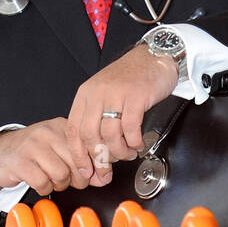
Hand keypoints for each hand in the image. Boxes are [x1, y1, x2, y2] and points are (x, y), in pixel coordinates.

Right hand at [0, 118, 107, 195]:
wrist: (0, 153)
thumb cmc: (34, 153)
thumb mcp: (59, 150)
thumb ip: (81, 161)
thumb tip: (103, 178)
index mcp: (61, 126)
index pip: (87, 146)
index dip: (94, 166)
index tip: (95, 176)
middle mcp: (47, 132)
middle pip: (77, 162)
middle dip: (78, 179)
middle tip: (70, 182)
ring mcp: (32, 146)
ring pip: (61, 174)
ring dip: (59, 184)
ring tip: (52, 181)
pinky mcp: (20, 162)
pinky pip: (43, 183)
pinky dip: (44, 189)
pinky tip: (40, 183)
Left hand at [65, 45, 178, 166]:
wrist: (154, 56)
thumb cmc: (130, 77)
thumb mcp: (104, 92)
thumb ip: (96, 117)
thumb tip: (94, 150)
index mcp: (86, 94)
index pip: (74, 130)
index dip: (78, 154)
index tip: (86, 170)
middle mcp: (97, 94)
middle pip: (90, 135)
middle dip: (99, 158)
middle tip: (108, 170)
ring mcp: (116, 95)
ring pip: (110, 135)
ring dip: (120, 152)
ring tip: (128, 154)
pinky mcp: (136, 97)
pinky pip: (130, 128)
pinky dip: (134, 142)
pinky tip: (137, 144)